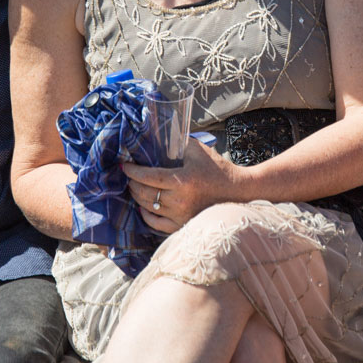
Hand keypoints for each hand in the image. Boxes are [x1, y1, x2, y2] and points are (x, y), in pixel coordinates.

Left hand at [122, 137, 240, 233]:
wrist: (237, 191)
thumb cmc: (217, 169)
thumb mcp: (198, 150)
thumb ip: (177, 143)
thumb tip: (157, 137)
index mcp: (182, 181)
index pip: (148, 177)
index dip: (133, 171)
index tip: (125, 165)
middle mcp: (179, 200)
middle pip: (144, 193)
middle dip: (132, 182)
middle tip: (129, 175)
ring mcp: (180, 215)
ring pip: (147, 207)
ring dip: (136, 196)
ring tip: (134, 187)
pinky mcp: (182, 225)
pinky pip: (156, 224)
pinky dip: (146, 215)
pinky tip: (143, 206)